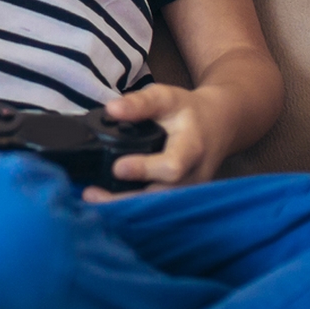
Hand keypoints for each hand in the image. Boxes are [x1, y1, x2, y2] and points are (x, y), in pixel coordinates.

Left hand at [81, 83, 233, 198]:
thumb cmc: (188, 111)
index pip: (172, 166)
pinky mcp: (183, 202)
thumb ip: (140, 103)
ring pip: (159, 210)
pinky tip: (108, 205)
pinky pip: (159, 210)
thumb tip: (111, 109)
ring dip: (126, 208)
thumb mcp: (167, 97)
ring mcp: (190, 193)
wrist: (218, 126)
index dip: (145, 169)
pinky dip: (134, 210)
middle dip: (126, 199)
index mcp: (192, 148)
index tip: (118, 167)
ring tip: (93, 201)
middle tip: (91, 194)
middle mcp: (193, 177)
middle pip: (161, 196)